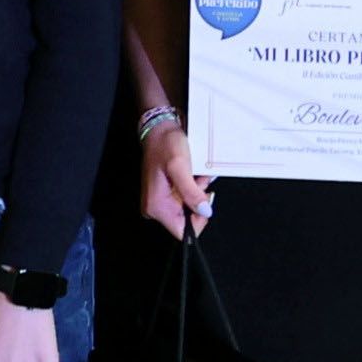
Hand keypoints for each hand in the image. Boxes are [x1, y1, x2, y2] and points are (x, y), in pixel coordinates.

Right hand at [141, 122, 218, 238]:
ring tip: (197, 173)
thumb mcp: (180, 167)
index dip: (197, 220)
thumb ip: (192, 192)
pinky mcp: (166, 193)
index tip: (204, 200)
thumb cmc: (165, 144)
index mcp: (157, 206)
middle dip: (198, 200)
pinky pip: (185, 197)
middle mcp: (156, 207)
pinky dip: (194, 186)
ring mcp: (160, 200)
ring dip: (198, 191)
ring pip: (188, 207)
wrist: (159, 129)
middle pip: (186, 219)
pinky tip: (194, 173)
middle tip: (200, 180)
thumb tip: (205, 212)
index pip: (181, 232)